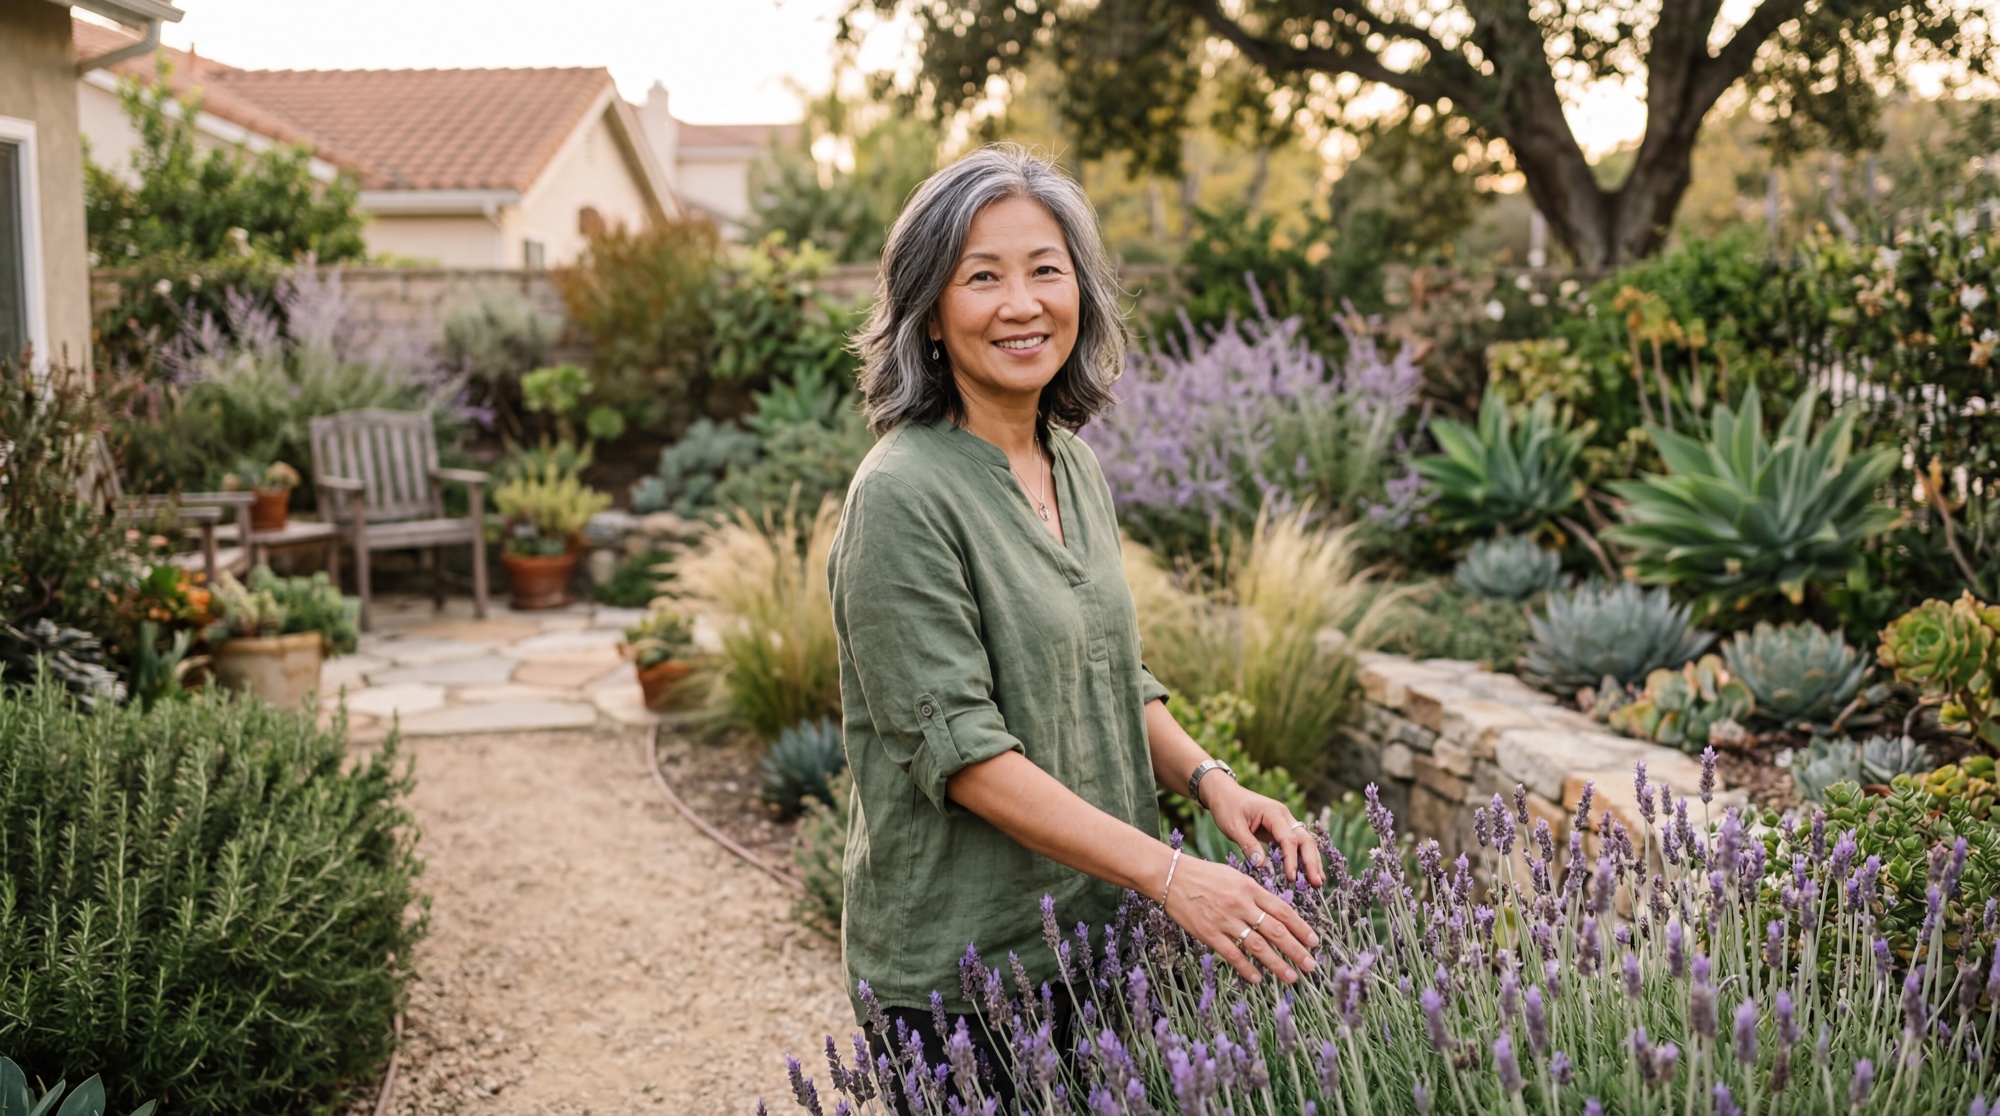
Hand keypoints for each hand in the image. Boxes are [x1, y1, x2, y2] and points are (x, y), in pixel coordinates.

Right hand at [1161, 853, 1320, 984]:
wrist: (1171, 876)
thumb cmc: (1203, 874)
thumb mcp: (1234, 876)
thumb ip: (1255, 893)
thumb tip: (1275, 912)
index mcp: (1250, 888)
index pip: (1282, 910)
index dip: (1301, 928)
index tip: (1314, 941)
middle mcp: (1241, 904)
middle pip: (1275, 930)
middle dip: (1296, 950)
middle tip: (1311, 965)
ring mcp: (1225, 920)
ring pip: (1258, 945)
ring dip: (1277, 963)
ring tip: (1291, 977)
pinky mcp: (1209, 933)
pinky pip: (1232, 954)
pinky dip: (1247, 968)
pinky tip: (1258, 979)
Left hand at [1204, 778, 1326, 887]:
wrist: (1224, 793)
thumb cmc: (1227, 807)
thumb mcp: (1233, 827)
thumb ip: (1248, 845)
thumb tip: (1262, 865)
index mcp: (1274, 813)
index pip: (1289, 839)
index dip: (1292, 860)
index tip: (1291, 878)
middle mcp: (1285, 816)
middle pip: (1305, 840)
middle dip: (1312, 862)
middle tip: (1316, 884)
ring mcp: (1285, 822)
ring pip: (1305, 842)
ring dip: (1312, 861)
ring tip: (1318, 882)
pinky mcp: (1281, 829)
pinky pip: (1296, 844)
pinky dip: (1303, 857)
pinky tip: (1308, 872)